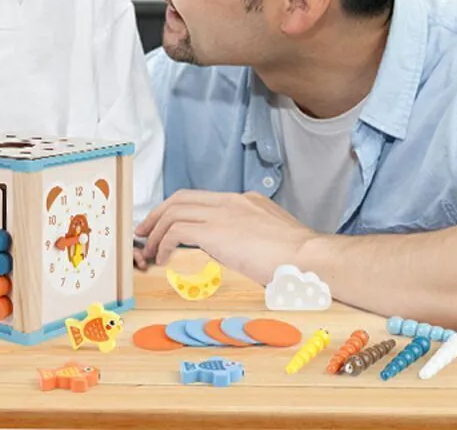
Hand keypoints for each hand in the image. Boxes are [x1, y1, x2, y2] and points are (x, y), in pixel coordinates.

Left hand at [134, 190, 318, 284]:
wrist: (311, 258)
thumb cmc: (300, 258)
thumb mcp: (274, 237)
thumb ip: (254, 236)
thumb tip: (242, 250)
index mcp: (245, 202)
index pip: (201, 199)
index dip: (177, 210)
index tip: (165, 226)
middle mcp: (231, 202)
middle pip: (181, 198)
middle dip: (157, 215)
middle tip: (145, 233)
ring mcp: (224, 214)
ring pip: (174, 212)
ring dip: (157, 232)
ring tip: (151, 252)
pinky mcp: (217, 231)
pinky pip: (177, 230)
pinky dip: (165, 242)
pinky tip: (165, 259)